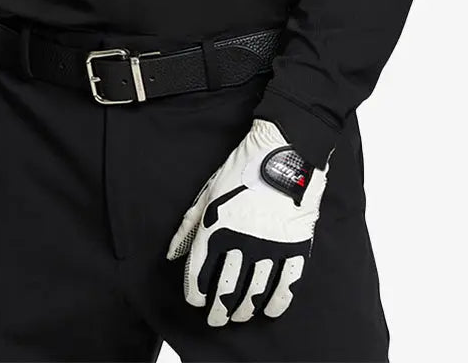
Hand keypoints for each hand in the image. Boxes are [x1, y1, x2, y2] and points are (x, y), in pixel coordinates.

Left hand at [165, 117, 332, 326]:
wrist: (284, 150)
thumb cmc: (242, 168)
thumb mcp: (208, 192)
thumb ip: (189, 225)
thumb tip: (172, 253)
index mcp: (216, 227)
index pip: (199, 273)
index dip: (196, 294)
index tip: (197, 301)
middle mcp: (241, 242)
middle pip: (226, 290)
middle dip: (219, 310)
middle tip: (216, 319)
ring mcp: (270, 246)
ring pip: (254, 292)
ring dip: (244, 309)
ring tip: (239, 315)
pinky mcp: (295, 246)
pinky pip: (286, 285)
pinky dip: (277, 303)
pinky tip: (269, 309)